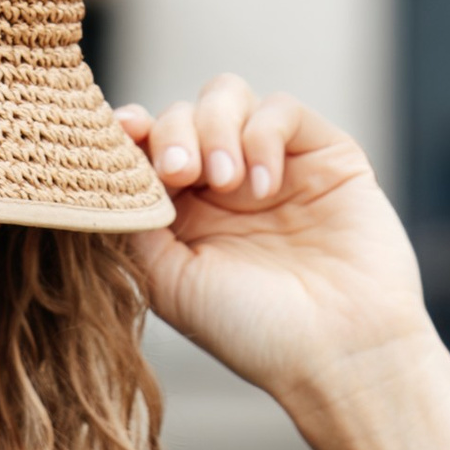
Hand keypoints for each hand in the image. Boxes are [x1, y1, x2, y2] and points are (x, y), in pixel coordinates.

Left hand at [115, 77, 430, 412]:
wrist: (339, 353)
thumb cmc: (255, 333)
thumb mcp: (172, 284)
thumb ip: (136, 226)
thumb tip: (111, 174)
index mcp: (184, 216)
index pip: (147, 149)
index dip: (132, 132)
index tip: (122, 133)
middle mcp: (226, 187)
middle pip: (182, 114)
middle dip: (172, 134)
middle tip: (178, 173)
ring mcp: (275, 166)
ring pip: (228, 96)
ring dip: (213, 127)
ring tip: (224, 182)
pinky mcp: (325, 155)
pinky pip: (281, 109)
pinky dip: (262, 136)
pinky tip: (263, 187)